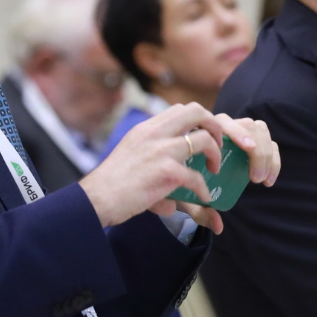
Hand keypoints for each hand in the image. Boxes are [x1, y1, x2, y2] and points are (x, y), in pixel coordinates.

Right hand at [79, 105, 278, 231]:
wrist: (97, 198)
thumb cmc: (112, 186)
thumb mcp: (134, 166)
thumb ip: (156, 175)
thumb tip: (173, 206)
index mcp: (146, 129)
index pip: (180, 109)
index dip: (199, 120)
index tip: (205, 137)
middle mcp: (154, 133)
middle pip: (196, 111)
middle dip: (215, 125)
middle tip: (219, 145)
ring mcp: (161, 151)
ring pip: (203, 139)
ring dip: (216, 154)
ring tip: (214, 169)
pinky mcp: (165, 171)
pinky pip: (197, 177)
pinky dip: (204, 189)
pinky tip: (203, 197)